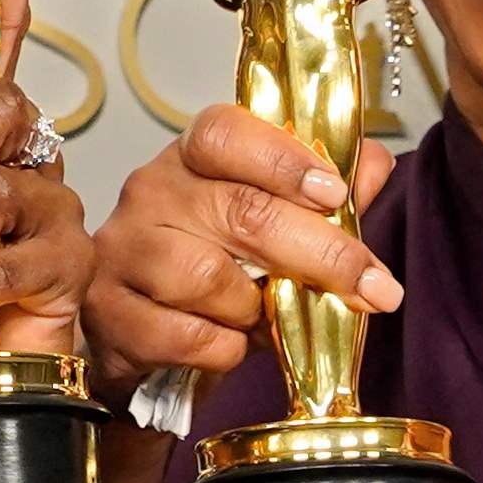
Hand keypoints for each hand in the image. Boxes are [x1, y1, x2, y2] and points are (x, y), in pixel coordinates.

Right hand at [86, 104, 402, 407]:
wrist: (137, 337)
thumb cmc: (211, 268)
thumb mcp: (270, 224)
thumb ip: (323, 196)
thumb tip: (375, 164)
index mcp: (191, 157)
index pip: (225, 132)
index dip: (284, 160)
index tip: (336, 193)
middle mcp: (150, 191)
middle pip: (242, 211)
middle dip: (322, 254)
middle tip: (375, 288)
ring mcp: (123, 249)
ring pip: (210, 278)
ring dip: (256, 309)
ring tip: (265, 320)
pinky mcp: (107, 311)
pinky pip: (187, 335)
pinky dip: (225, 349)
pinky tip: (228, 345)